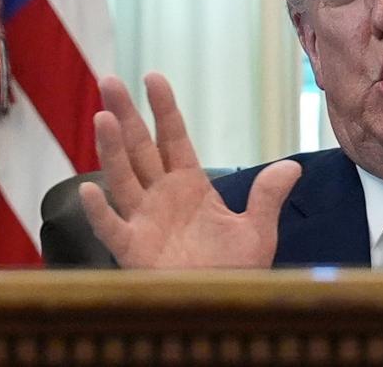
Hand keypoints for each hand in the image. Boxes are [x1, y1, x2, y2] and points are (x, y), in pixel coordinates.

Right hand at [79, 73, 300, 267]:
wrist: (220, 305)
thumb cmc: (236, 270)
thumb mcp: (258, 231)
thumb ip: (268, 197)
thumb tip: (293, 166)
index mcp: (190, 186)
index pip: (173, 138)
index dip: (163, 108)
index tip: (152, 77)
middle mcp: (162, 197)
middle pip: (140, 148)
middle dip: (126, 115)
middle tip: (109, 81)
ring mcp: (144, 221)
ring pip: (123, 178)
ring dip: (111, 150)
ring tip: (102, 118)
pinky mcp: (133, 250)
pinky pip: (112, 228)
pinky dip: (99, 211)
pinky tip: (89, 189)